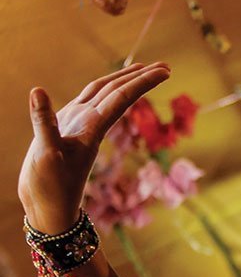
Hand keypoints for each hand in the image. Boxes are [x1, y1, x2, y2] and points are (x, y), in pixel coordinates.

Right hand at [17, 62, 170, 233]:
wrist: (49, 209)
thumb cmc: (51, 187)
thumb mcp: (46, 155)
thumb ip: (44, 123)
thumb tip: (38, 90)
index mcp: (92, 128)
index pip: (121, 97)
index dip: (142, 82)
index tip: (165, 72)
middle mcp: (88, 124)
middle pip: (118, 93)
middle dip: (140, 78)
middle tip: (165, 66)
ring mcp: (77, 126)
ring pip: (102, 96)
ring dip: (121, 81)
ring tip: (140, 69)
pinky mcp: (64, 131)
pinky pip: (83, 104)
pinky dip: (93, 92)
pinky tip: (99, 88)